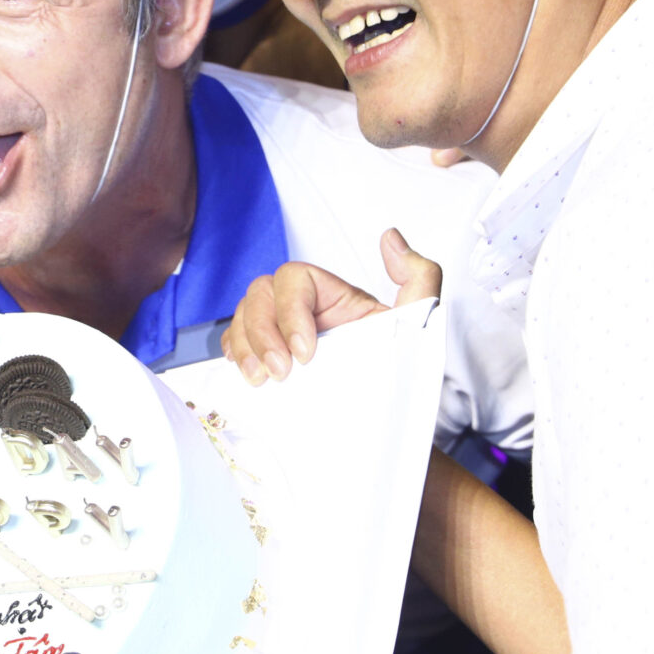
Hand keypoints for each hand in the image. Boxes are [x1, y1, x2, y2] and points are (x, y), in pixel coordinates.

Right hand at [223, 229, 441, 384]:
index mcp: (333, 295)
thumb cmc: (397, 370)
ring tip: (261, 379)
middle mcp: (303, 308)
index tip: (306, 353)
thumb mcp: (417, 324)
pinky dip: (235, 352)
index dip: (292, 311)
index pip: (295, 279)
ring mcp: (282, 332)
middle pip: (261, 293)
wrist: (385, 415)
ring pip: (244, 314)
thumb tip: (391, 238)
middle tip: (280, 373)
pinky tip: (248, 374)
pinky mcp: (268, 357)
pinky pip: (235, 340)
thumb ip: (418, 277)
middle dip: (264, 333)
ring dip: (246, 345)